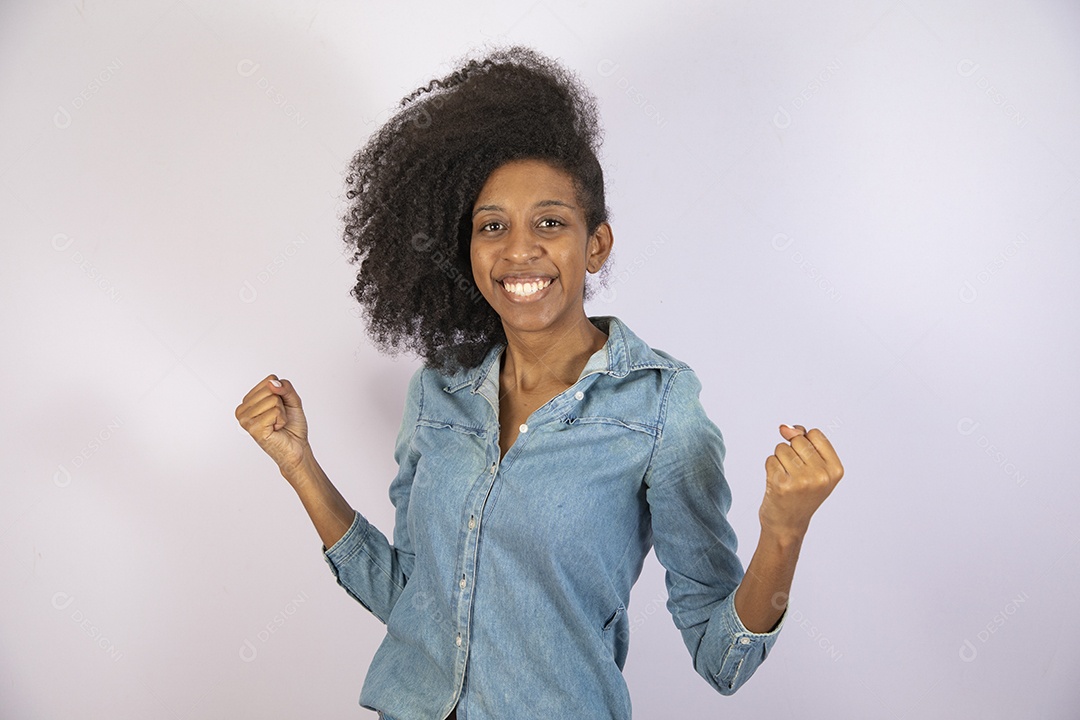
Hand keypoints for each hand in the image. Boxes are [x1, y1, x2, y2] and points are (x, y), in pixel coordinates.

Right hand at [235, 375, 310, 476]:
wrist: (297, 448)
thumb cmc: (292, 426)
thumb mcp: (292, 400)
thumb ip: (285, 387)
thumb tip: (272, 383)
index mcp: (249, 400)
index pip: (270, 380)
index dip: (282, 394)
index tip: (280, 408)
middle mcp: (243, 409)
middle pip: (270, 389)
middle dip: (282, 403)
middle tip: (279, 418)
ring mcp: (245, 419)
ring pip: (273, 399)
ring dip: (282, 413)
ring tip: (277, 424)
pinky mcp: (253, 428)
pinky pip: (275, 411)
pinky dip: (282, 420)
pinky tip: (276, 429)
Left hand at [759, 424, 843, 540]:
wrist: (788, 524)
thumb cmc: (801, 492)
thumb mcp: (814, 467)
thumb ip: (804, 440)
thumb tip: (784, 427)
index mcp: (835, 469)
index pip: (814, 434)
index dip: (805, 443)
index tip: (806, 462)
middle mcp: (821, 475)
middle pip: (797, 440)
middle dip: (792, 451)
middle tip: (795, 473)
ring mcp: (802, 480)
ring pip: (781, 448)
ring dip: (780, 460)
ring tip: (787, 479)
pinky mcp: (782, 485)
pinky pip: (771, 460)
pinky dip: (771, 469)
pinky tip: (778, 484)